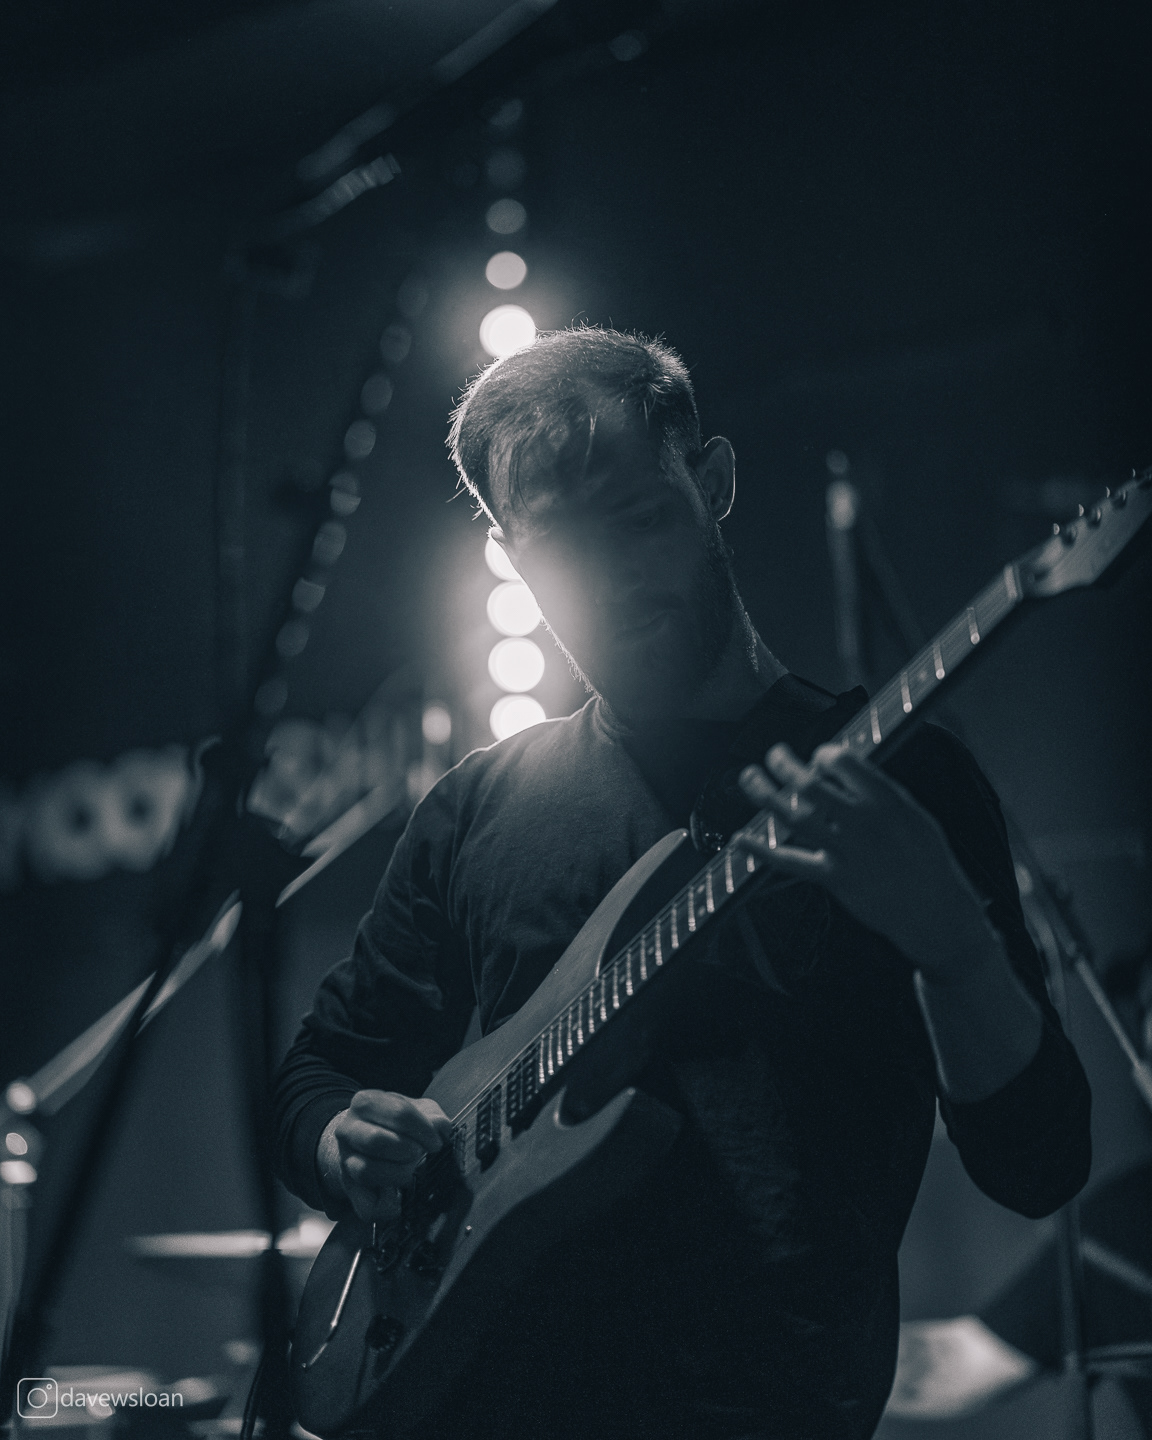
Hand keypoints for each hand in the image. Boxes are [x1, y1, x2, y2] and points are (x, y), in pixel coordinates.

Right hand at [320, 1090, 453, 1222]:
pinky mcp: (349, 1189)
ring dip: (397, 1175)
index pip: (398, 1113)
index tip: (435, 1143)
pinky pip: (365, 1206)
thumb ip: (432, 1116)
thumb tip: (441, 1127)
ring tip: (411, 1172)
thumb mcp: (417, 1110)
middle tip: (420, 1154)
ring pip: (365, 1171)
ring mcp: (345, 1159)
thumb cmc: (396, 1123)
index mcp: (365, 1103)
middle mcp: (348, 1129)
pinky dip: (386, 1208)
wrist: (365, 1139)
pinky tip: (400, 1201)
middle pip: (376, 1140)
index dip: (423, 1130)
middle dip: (407, 1151)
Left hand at [736, 741, 996, 982]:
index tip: (818, 757)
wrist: (936, 912)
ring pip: (793, 815)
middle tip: (774, 756)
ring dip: (764, 793)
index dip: (823, 753)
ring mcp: (846, 851)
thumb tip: (845, 769)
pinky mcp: (834, 879)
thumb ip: (879, 792)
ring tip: (749, 777)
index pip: (842, 760)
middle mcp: (864, 822)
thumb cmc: (928, 861)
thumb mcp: (914, 814)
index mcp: (887, 800)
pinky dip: (762, 850)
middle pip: (810, 783)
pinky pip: (790, 862)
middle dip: (785, 763)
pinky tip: (740, 839)